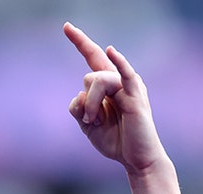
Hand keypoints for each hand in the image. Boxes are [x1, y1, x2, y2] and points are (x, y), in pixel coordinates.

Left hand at [63, 22, 167, 174]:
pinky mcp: (135, 95)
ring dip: (91, 105)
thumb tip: (80, 95)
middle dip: (84, 102)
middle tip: (91, 122)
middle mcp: (118, 81)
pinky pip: (123, 74)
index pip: (92, 56)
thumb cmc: (115, 141)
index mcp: (107, 86)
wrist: (136, 159)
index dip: (80, 41)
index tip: (66, 26)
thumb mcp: (87, 126)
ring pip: (96, 80)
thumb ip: (78, 109)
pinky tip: (111, 51)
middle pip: (89, 76)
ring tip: (96, 122)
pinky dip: (118, 61)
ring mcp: (128, 86)